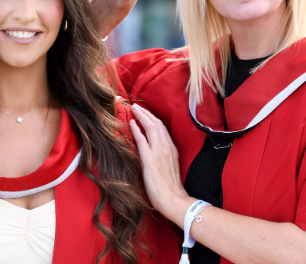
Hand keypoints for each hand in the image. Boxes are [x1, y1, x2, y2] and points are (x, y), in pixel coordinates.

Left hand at [129, 104, 195, 225]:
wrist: (173, 199)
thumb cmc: (170, 189)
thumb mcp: (169, 168)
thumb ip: (163, 158)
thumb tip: (153, 154)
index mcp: (172, 150)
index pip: (162, 129)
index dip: (153, 120)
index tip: (146, 114)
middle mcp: (166, 147)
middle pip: (157, 124)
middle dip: (146, 113)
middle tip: (137, 106)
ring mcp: (159, 152)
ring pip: (151, 127)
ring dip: (142, 116)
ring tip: (134, 109)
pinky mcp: (150, 159)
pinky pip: (142, 140)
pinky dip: (137, 129)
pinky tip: (132, 123)